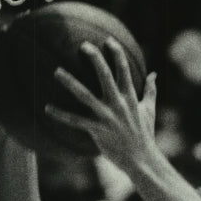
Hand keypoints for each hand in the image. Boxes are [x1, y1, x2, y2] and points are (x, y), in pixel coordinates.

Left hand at [46, 39, 157, 174]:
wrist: (143, 161)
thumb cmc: (145, 135)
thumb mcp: (149, 110)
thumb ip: (150, 91)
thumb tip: (154, 74)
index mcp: (130, 97)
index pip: (124, 69)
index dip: (116, 52)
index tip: (108, 40)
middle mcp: (118, 104)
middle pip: (105, 75)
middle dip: (95, 57)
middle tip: (83, 45)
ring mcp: (107, 117)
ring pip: (85, 95)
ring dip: (70, 82)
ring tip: (56, 71)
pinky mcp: (98, 130)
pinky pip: (76, 121)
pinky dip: (61, 115)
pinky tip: (47, 108)